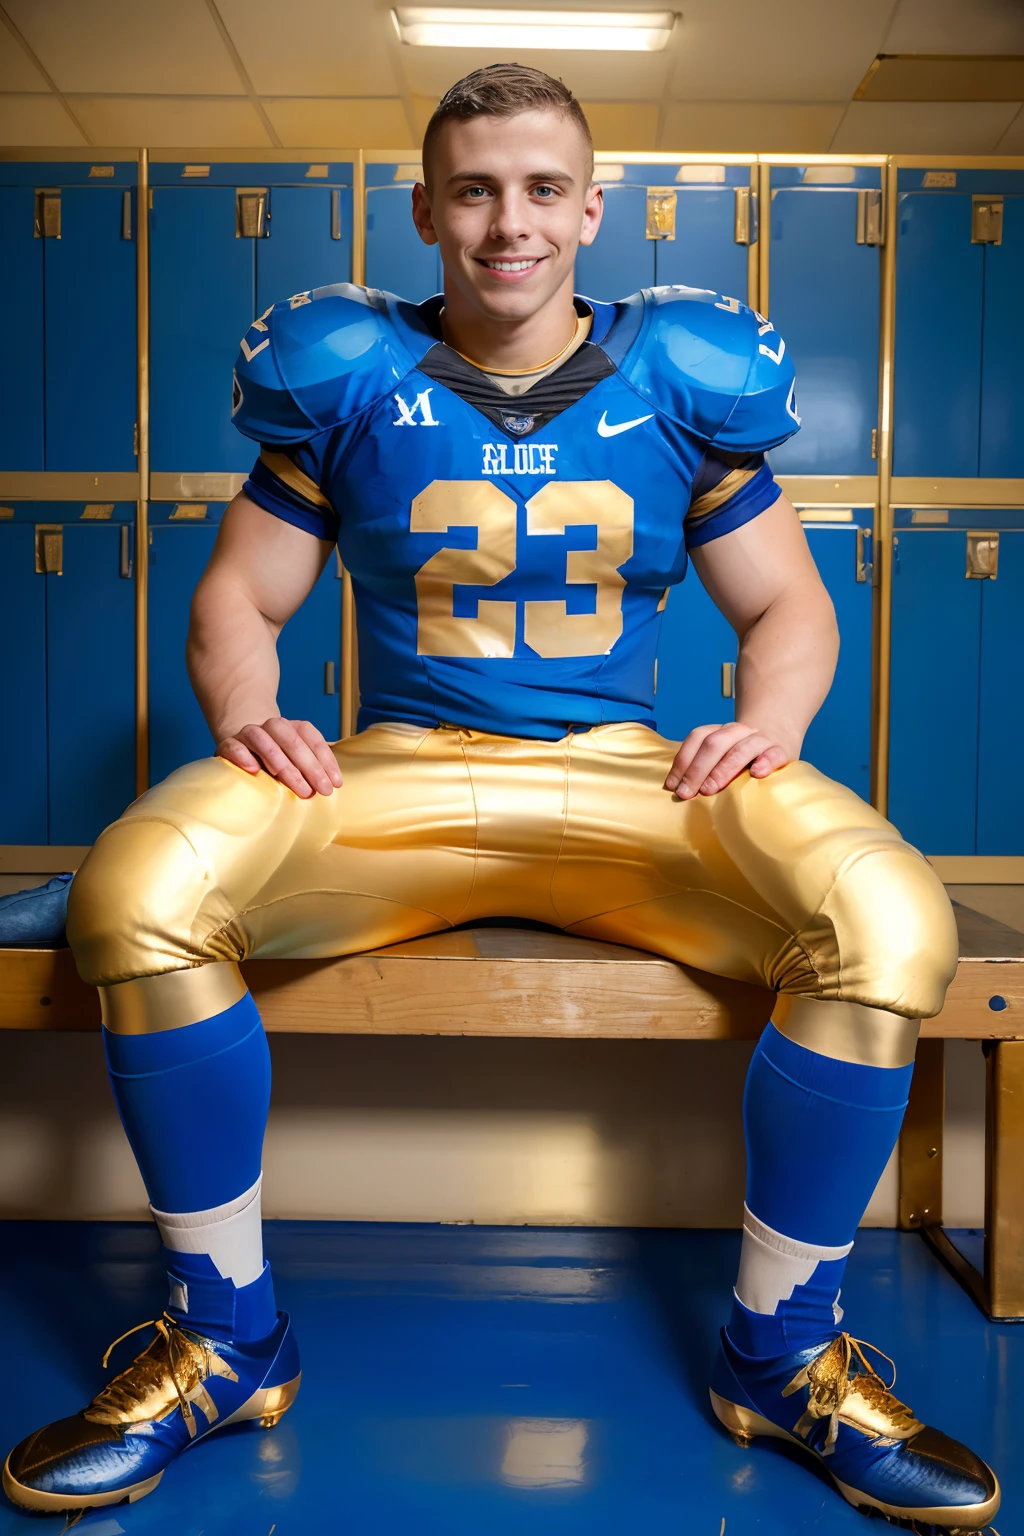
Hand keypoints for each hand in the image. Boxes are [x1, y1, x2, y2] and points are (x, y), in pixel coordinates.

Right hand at [217, 718, 342, 798]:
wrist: (241, 743)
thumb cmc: (276, 757)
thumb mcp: (295, 758)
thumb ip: (311, 764)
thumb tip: (333, 783)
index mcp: (292, 727)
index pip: (311, 738)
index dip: (326, 760)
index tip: (336, 783)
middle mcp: (272, 726)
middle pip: (292, 741)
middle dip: (309, 767)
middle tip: (320, 790)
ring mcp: (249, 733)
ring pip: (264, 741)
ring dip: (280, 762)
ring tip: (294, 783)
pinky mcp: (229, 744)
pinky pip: (234, 746)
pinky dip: (243, 756)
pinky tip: (253, 770)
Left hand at [663, 722, 791, 798]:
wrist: (779, 735)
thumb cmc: (743, 756)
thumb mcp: (722, 756)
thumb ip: (703, 767)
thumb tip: (676, 790)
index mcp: (720, 731)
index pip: (697, 738)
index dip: (682, 761)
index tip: (672, 786)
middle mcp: (738, 731)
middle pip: (714, 744)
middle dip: (697, 770)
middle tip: (686, 793)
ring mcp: (761, 739)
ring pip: (741, 749)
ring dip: (722, 769)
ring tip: (710, 790)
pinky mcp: (782, 750)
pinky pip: (774, 754)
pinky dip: (765, 762)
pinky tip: (757, 774)